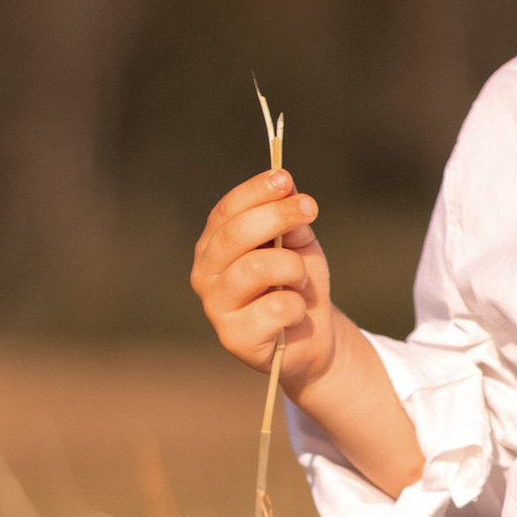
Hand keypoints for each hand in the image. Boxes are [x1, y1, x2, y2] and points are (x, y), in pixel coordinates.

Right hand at [191, 165, 335, 387]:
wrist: (310, 337)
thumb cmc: (297, 284)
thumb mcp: (299, 244)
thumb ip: (290, 219)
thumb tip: (287, 185)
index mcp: (214, 245)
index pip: (226, 211)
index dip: (255, 191)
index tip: (284, 179)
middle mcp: (205, 273)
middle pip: (235, 235)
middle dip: (276, 215)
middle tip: (310, 209)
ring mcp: (215, 307)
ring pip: (256, 268)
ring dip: (293, 267)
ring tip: (302, 279)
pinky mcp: (234, 338)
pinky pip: (276, 306)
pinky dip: (298, 304)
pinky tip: (295, 313)